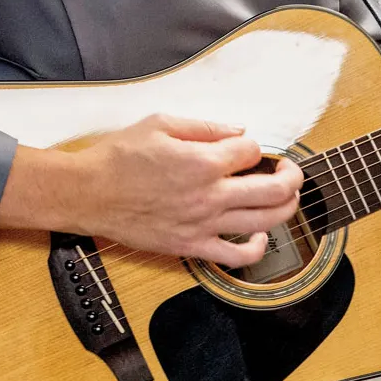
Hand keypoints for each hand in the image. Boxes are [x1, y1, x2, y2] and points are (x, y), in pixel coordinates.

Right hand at [70, 114, 302, 268]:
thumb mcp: (159, 123)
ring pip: (266, 221)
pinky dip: (257, 246)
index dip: (254, 145)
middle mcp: (209, 195)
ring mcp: (203, 225)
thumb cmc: (119, 157)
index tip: (246, 147)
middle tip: (290, 170)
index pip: (251, 150)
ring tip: (286, 197)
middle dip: (292, 175)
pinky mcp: (192, 247)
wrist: (89, 193)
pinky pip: (237, 257)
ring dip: (286, 207)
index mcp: (202, 161)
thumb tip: (238, 131)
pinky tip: (258, 234)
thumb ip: (204, 127)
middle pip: (275, 188)